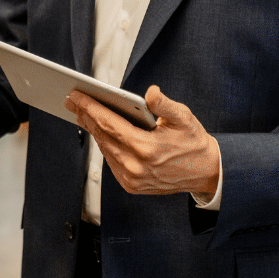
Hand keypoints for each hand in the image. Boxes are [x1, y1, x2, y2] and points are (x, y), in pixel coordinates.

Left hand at [65, 84, 219, 197]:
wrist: (206, 173)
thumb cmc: (194, 142)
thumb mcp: (184, 118)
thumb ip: (164, 104)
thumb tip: (150, 92)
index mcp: (146, 148)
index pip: (109, 123)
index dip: (90, 107)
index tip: (76, 95)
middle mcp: (136, 166)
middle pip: (102, 135)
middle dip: (85, 115)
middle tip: (72, 99)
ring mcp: (132, 178)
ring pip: (104, 148)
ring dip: (92, 129)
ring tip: (81, 112)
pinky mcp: (131, 185)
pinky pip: (111, 161)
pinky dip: (104, 145)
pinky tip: (98, 131)